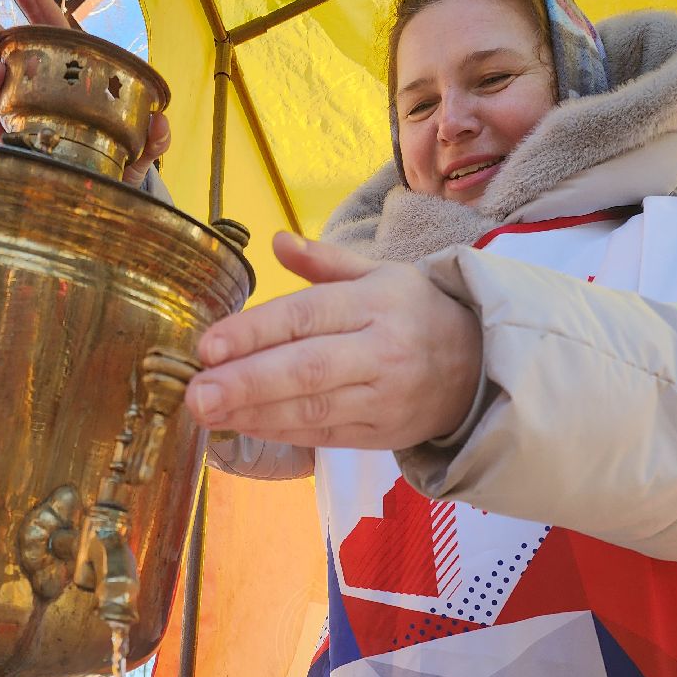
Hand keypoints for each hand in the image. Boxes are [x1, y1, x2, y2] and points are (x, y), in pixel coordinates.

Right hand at [0, 0, 169, 185]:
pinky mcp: (14, 141)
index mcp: (75, 75)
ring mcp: (24, 112)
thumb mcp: (142, 149)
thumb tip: (161, 124)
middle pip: (12, 52)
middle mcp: (43, 88)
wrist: (105, 199)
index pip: (53, 33)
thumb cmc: (122, 161)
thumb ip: (155, 138)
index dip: (37, 6)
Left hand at [185, 232, 483, 449]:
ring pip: (313, 409)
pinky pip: (324, 435)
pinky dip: (279, 432)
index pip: (307, 316)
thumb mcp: (380, 274)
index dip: (255, 331)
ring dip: (254, 413)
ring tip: (206, 411)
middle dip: (247, 382)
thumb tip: (275, 242)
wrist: (480, 368)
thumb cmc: (416, 314)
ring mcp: (383, 398)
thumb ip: (324, 261)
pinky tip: (240, 425)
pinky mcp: (381, 435)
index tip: (207, 345)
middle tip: (196, 391)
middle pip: (307, 369)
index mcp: (377, 302)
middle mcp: (381, 351)